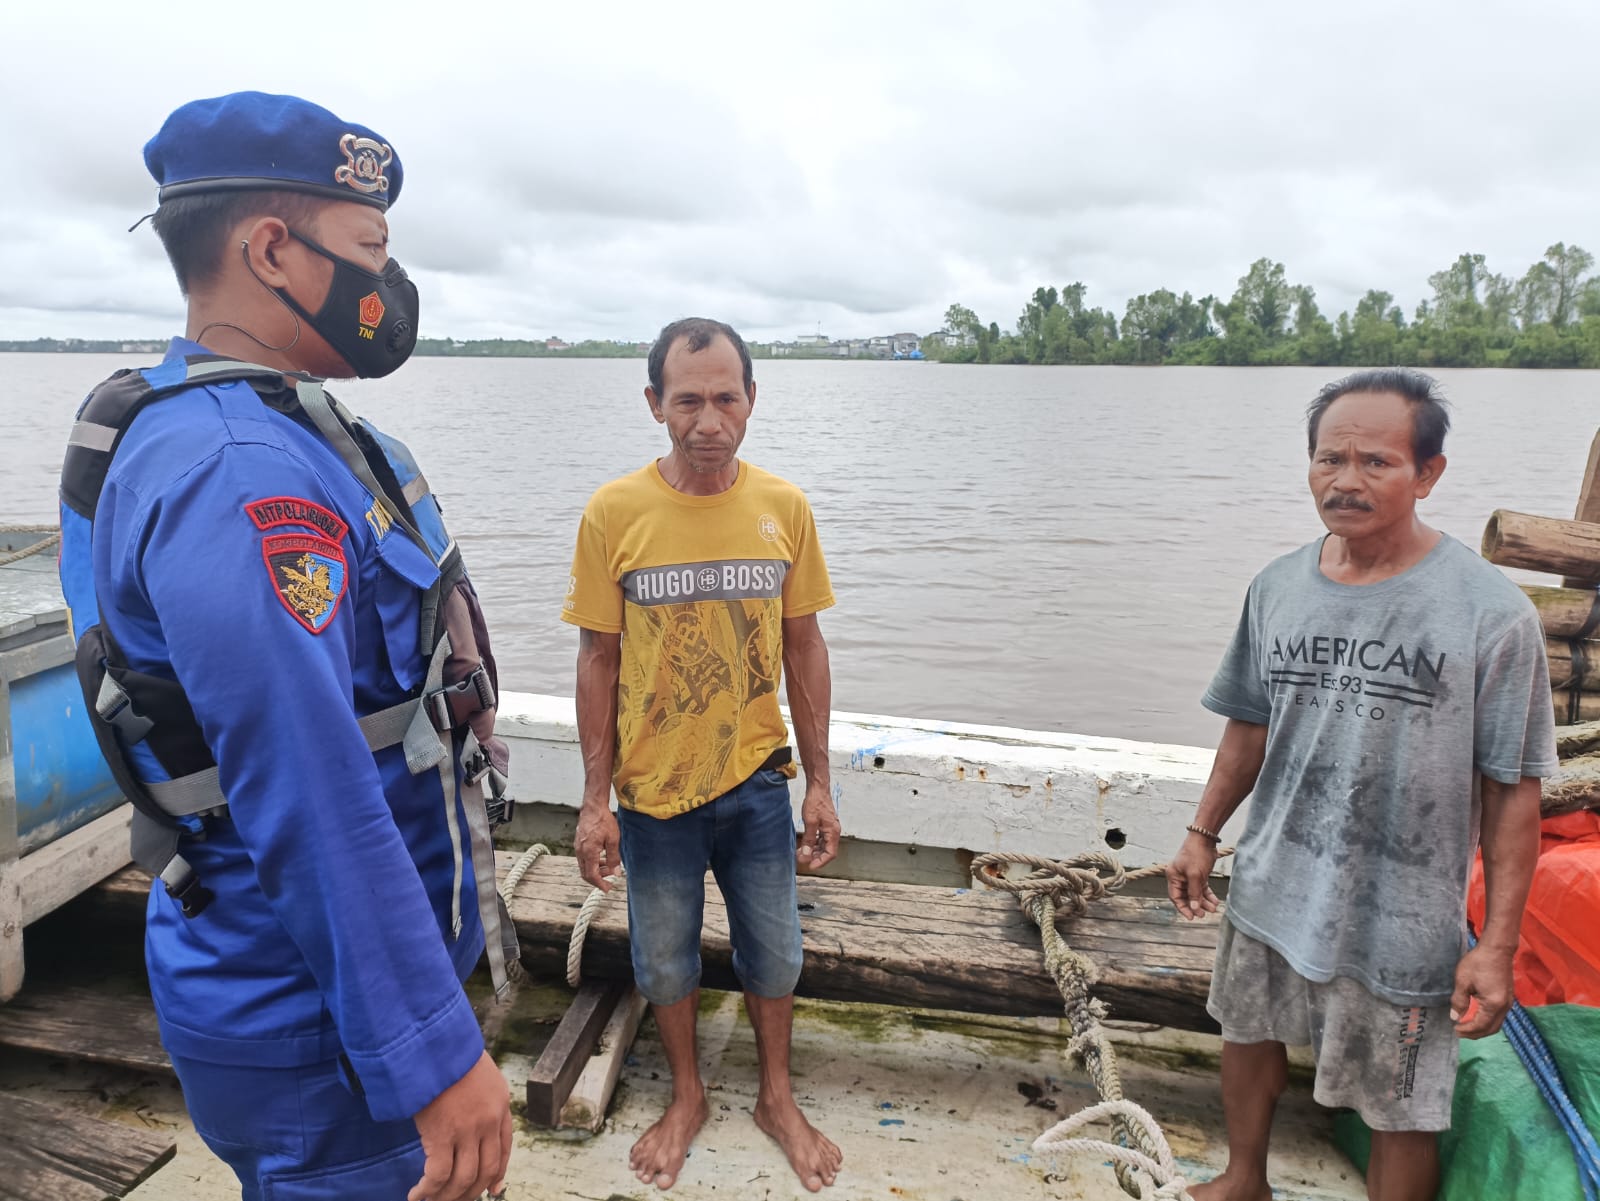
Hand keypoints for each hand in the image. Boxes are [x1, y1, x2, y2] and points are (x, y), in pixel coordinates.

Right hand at [409, 1051, 510, 1200]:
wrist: (436, 1043)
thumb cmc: (451, 1054)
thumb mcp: (481, 1074)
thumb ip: (483, 1099)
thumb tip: (476, 1123)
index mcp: (500, 1106)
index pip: (505, 1149)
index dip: (498, 1173)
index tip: (492, 1189)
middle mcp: (488, 1121)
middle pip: (485, 1170)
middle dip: (471, 1192)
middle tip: (456, 1200)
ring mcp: (466, 1130)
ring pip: (463, 1179)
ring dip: (448, 1197)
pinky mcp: (441, 1135)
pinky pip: (438, 1176)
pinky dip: (428, 1191)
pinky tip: (417, 1195)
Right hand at [575, 803, 620, 889]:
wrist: (593, 807)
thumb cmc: (603, 821)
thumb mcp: (613, 840)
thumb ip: (614, 858)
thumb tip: (616, 872)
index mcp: (589, 852)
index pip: (592, 875)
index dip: (600, 884)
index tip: (607, 889)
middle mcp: (580, 852)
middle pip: (586, 873)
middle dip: (598, 879)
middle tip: (610, 881)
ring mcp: (578, 847)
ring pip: (584, 866)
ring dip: (596, 870)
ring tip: (609, 868)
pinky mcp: (578, 843)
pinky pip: (584, 858)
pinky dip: (593, 862)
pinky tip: (603, 858)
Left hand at [797, 783, 839, 872]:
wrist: (818, 788)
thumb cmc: (816, 802)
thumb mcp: (810, 822)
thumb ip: (809, 840)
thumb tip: (806, 855)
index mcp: (833, 832)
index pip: (830, 854)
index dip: (821, 862)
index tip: (810, 866)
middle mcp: (833, 832)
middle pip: (827, 851)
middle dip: (815, 857)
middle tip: (802, 859)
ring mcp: (830, 828)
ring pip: (823, 845)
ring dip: (813, 851)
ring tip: (801, 853)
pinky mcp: (825, 825)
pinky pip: (821, 839)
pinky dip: (813, 843)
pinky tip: (804, 845)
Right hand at [1165, 834, 1220, 919]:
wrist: (1205, 839)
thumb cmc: (1196, 854)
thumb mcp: (1195, 875)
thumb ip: (1194, 893)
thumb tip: (1194, 908)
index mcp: (1173, 876)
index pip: (1175, 897)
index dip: (1183, 908)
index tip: (1191, 917)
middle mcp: (1179, 877)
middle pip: (1186, 897)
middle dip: (1195, 906)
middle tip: (1204, 914)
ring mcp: (1189, 876)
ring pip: (1195, 893)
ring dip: (1204, 902)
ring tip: (1213, 908)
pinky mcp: (1198, 874)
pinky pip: (1202, 888)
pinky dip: (1208, 895)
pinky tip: (1215, 901)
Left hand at [1451, 944, 1514, 1037]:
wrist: (1497, 949)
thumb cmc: (1479, 962)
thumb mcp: (1463, 981)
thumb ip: (1459, 1001)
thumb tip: (1455, 1017)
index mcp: (1493, 1004)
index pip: (1480, 1025)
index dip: (1467, 1030)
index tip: (1455, 1030)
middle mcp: (1504, 1007)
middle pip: (1491, 1029)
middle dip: (1475, 1033)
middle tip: (1460, 1032)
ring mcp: (1508, 1003)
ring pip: (1496, 1024)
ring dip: (1482, 1029)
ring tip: (1466, 1026)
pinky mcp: (1508, 998)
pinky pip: (1499, 1017)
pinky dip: (1488, 1021)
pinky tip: (1476, 1017)